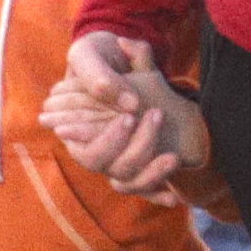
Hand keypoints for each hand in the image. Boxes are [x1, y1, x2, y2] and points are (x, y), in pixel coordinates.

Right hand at [45, 31, 195, 197]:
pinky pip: (144, 189)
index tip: (132, 115)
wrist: (119, 60)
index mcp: (75, 127)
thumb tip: (125, 102)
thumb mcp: (93, 54)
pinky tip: (175, 196)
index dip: (108, 139)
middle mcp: (94, 147)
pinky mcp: (136, 164)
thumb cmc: (100, 56)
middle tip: (156, 117)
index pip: (86, 150)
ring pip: (127, 181)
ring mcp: (115, 158)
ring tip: (173, 157)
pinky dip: (158, 193)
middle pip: (109, 167)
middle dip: (134, 148)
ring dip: (151, 174)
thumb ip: (100, 75)